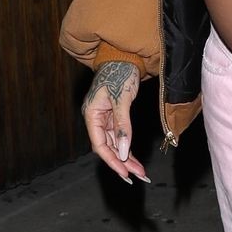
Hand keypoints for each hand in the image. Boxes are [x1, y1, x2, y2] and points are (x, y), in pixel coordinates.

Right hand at [82, 61, 149, 182]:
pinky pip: (119, 136)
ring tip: (139, 171)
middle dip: (122, 162)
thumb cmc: (120, 73)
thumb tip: (123, 150)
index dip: (112, 160)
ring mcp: (104, 118)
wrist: (122, 56)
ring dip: (126, 157)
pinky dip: (127, 146)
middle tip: (137, 176)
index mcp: (91, 115)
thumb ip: (122, 126)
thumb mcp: (122, 99)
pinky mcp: (114, 115)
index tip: (125, 173)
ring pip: (114, 143)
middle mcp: (95, 119)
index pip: (100, 144)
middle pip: (107, 147)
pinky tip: (134, 158)